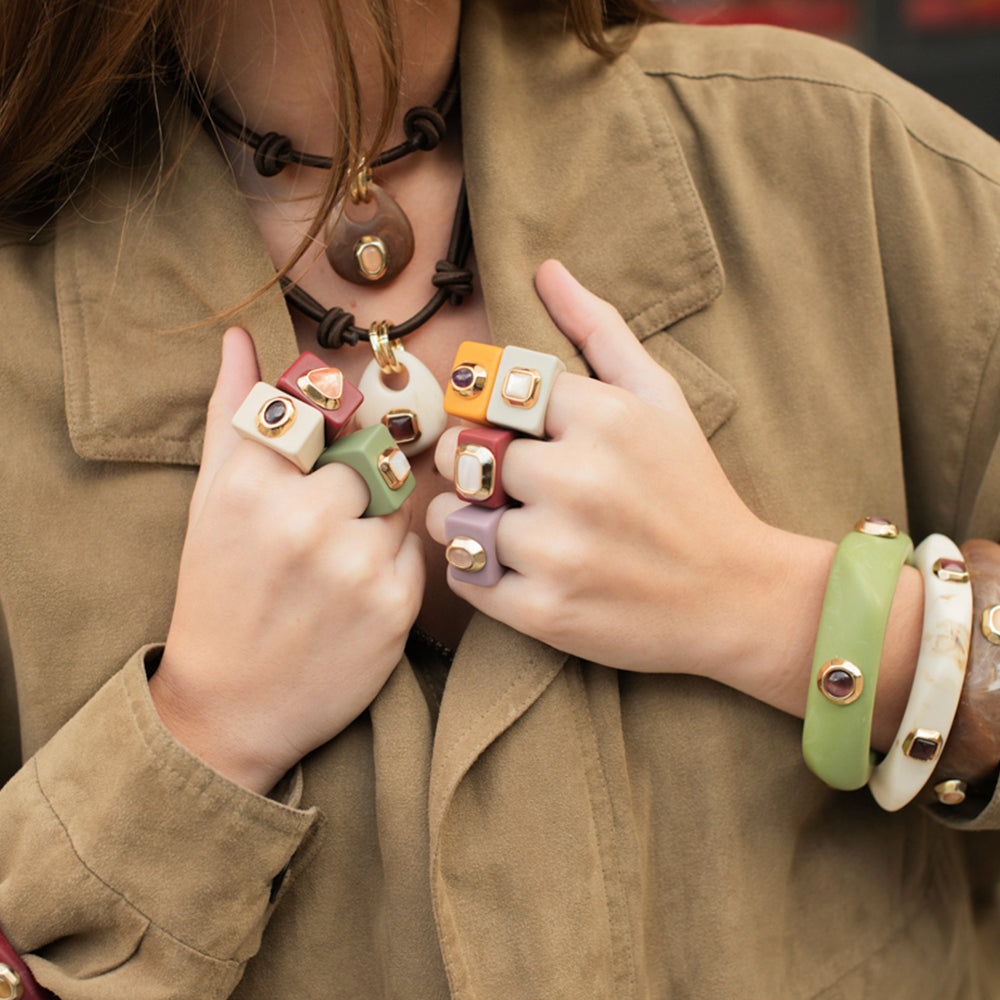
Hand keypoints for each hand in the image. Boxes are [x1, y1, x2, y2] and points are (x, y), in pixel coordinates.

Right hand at [151, 328, 423, 793]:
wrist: (230, 704)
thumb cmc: (218, 591)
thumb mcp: (210, 499)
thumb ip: (232, 413)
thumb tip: (239, 338)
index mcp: (252, 480)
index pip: (328, 409)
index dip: (333, 431)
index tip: (326, 453)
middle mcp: (306, 516)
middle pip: (375, 453)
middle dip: (359, 478)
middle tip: (325, 521)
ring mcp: (355, 562)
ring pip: (402, 500)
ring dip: (378, 521)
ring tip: (333, 563)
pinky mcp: (396, 604)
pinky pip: (417, 550)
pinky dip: (393, 565)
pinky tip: (354, 594)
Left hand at [427, 260, 806, 687]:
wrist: (735, 594)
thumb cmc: (691, 488)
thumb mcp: (659, 397)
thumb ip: (600, 330)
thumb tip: (545, 269)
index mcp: (601, 416)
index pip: (489, 391)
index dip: (491, 413)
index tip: (513, 432)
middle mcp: (575, 479)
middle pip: (460, 452)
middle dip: (472, 463)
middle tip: (506, 481)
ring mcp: (557, 550)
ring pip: (449, 518)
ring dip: (463, 520)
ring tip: (506, 525)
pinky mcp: (543, 611)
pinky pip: (461, 575)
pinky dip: (475, 569)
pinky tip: (516, 565)